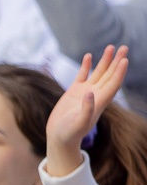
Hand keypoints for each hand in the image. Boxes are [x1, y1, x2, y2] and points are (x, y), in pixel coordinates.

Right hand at [46, 46, 127, 177]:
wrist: (60, 137)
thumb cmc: (69, 133)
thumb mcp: (78, 124)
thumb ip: (86, 110)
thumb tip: (90, 93)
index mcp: (100, 102)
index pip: (113, 84)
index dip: (119, 72)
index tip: (124, 60)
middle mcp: (95, 94)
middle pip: (110, 75)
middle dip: (117, 61)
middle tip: (124, 47)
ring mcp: (85, 92)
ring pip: (98, 73)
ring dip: (105, 61)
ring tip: (110, 47)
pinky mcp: (74, 91)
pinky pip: (82, 75)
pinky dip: (86, 66)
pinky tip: (89, 56)